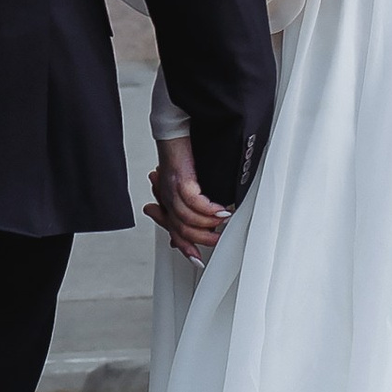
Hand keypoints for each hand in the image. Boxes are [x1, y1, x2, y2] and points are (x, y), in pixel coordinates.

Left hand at [144, 135, 226, 268]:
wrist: (175, 130)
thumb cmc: (184, 154)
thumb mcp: (189, 183)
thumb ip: (194, 203)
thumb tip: (209, 220)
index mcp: (168, 200)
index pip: (175, 231)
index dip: (186, 248)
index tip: (198, 262)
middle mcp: (167, 197)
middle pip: (181, 229)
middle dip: (201, 240)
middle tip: (218, 241)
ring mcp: (171, 189)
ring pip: (187, 219)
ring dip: (208, 225)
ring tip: (224, 225)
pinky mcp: (179, 180)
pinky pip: (193, 202)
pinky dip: (208, 209)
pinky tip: (221, 211)